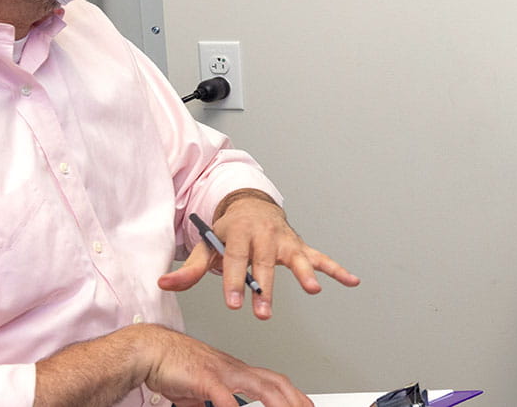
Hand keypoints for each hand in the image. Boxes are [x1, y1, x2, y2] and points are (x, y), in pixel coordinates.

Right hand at [135, 324, 310, 406]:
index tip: (305, 405)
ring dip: (277, 404)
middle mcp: (233, 368)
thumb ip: (211, 402)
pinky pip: (224, 396)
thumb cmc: (171, 367)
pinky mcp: (204, 377)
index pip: (272, 380)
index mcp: (234, 370)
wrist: (149, 350)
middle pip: (274, 382)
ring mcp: (221, 371)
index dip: (292, 393)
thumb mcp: (199, 392)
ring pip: (259, 386)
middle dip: (294, 399)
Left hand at [157, 194, 360, 319]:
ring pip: (296, 257)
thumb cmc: (229, 230)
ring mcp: (285, 240)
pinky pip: (320, 257)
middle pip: (265, 263)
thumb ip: (190, 269)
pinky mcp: (300, 246)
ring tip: (313, 289)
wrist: (250, 204)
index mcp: (238, 232)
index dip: (234, 281)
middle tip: (263, 311)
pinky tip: (351, 281)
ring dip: (305, 274)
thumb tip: (165, 284)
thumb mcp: (207, 245)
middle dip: (264, 288)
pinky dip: (336, 269)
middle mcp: (264, 234)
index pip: (236, 258)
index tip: (234, 303)